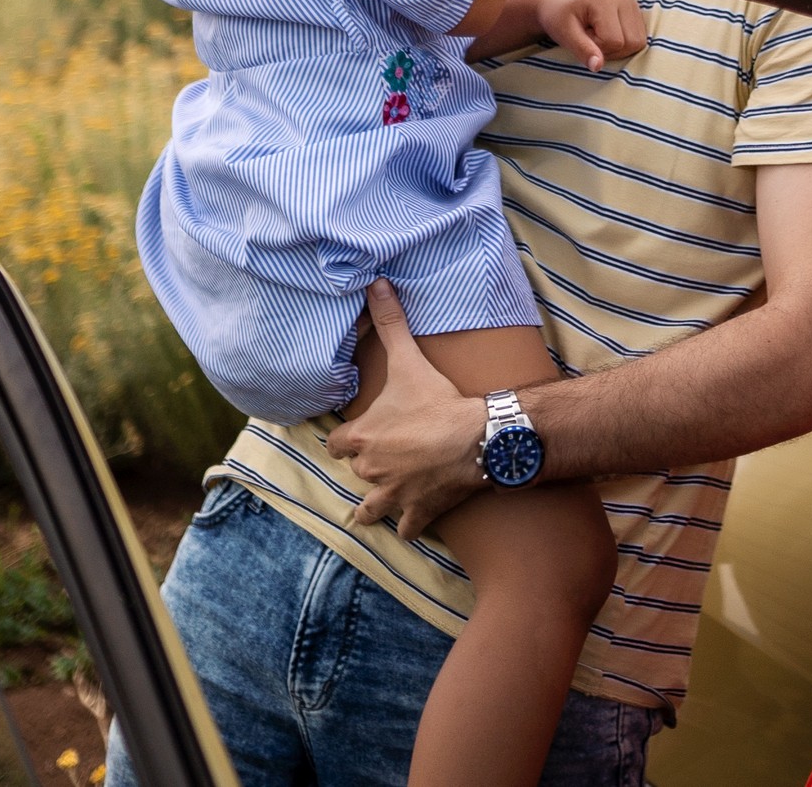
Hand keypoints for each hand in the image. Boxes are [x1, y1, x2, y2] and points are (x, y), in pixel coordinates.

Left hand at [328, 284, 485, 539]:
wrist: (475, 439)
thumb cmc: (438, 402)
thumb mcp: (409, 360)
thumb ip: (391, 323)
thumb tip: (376, 284)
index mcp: (362, 438)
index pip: (336, 443)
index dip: (347, 437)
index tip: (358, 434)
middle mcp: (371, 469)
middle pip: (357, 472)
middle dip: (368, 466)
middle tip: (384, 455)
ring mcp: (393, 494)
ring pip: (370, 509)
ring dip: (375, 505)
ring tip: (383, 500)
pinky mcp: (419, 510)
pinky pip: (406, 527)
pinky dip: (409, 524)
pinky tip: (413, 520)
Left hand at [539, 0, 645, 71]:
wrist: (557, 5)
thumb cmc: (558, 18)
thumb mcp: (565, 34)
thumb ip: (582, 50)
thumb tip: (598, 67)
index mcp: (605, 0)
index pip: (614, 41)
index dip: (596, 48)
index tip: (581, 36)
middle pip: (632, 43)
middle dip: (609, 49)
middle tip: (590, 38)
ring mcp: (633, 5)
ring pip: (638, 43)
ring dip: (617, 48)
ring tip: (598, 35)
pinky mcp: (636, 12)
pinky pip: (639, 40)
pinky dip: (623, 44)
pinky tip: (607, 34)